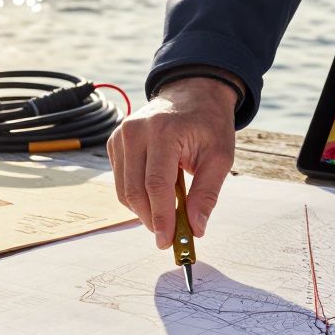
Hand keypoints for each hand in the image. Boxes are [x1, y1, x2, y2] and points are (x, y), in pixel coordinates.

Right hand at [106, 73, 238, 248]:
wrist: (192, 93)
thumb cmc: (209, 124)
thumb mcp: (220, 156)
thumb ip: (207, 193)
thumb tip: (196, 228)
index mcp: (163, 130)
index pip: (156, 184)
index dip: (161, 217)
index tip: (168, 242)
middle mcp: (135, 131)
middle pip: (134, 190)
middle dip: (151, 220)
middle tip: (168, 237)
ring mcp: (120, 135)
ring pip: (124, 190)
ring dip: (144, 210)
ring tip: (167, 213)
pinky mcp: (114, 142)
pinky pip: (121, 180)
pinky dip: (137, 195)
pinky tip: (157, 192)